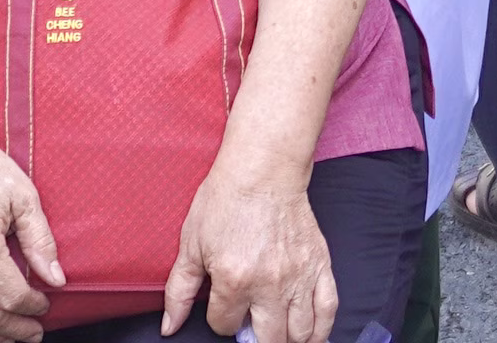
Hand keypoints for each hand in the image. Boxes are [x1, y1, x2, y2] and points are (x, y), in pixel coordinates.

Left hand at [162, 161, 337, 342]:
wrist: (263, 171)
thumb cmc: (225, 201)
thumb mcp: (191, 245)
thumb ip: (179, 292)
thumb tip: (169, 326)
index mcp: (234, 279)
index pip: (225, 325)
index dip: (220, 319)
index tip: (223, 305)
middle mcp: (269, 285)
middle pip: (266, 339)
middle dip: (254, 339)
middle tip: (250, 325)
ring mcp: (299, 277)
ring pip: (299, 334)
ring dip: (286, 340)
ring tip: (276, 333)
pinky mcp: (320, 266)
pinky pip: (328, 311)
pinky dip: (321, 331)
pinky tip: (309, 336)